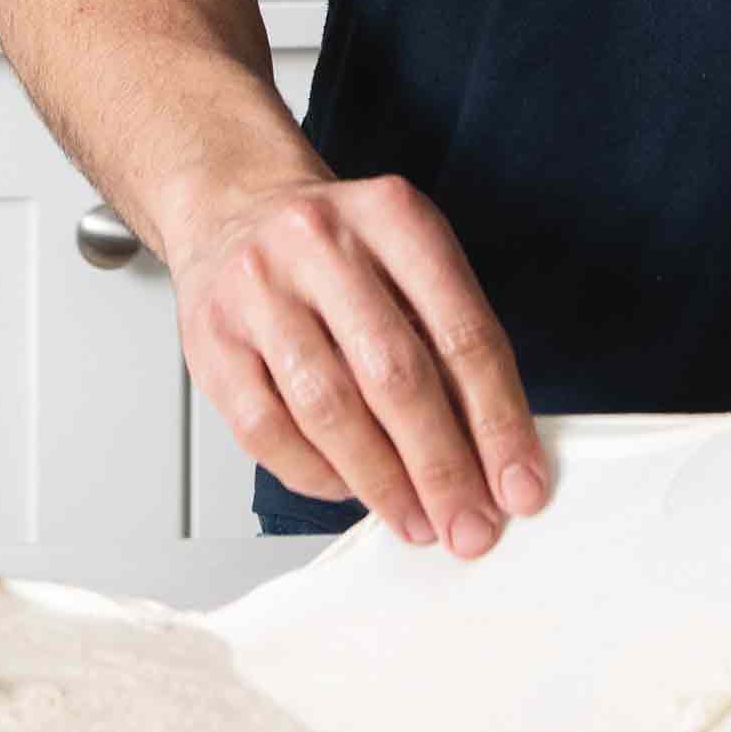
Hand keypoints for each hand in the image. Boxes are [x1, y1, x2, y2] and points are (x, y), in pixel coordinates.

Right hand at [171, 168, 550, 555]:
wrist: (234, 207)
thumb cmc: (336, 249)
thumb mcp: (407, 258)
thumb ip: (449, 340)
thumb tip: (495, 451)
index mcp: (391, 214)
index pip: (462, 331)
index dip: (498, 420)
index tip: (519, 484)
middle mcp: (320, 243)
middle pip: (394, 374)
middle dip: (442, 466)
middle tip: (469, 524)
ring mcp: (257, 290)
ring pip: (328, 408)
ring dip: (382, 483)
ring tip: (416, 520)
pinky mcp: (211, 341)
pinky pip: (267, 431)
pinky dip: (316, 474)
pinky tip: (348, 488)